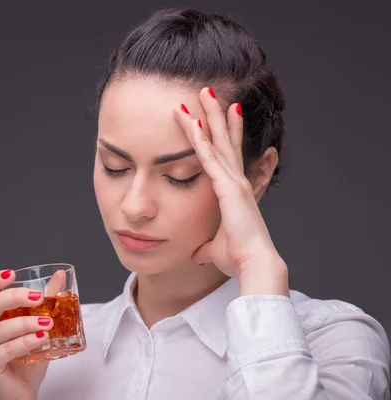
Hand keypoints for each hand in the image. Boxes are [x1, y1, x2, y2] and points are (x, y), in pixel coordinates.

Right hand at [0, 269, 54, 399]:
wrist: (22, 391)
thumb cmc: (27, 358)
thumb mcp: (39, 324)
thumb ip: (47, 300)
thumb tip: (59, 276)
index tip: (13, 274)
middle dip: (16, 297)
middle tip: (39, 298)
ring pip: (1, 328)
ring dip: (27, 322)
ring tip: (48, 323)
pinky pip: (5, 349)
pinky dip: (25, 342)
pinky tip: (41, 338)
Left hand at [174, 87, 287, 295]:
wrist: (254, 263)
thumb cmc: (238, 257)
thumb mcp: (215, 249)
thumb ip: (206, 248)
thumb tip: (197, 255)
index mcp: (234, 191)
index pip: (226, 156)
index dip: (222, 135)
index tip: (219, 115)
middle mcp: (236, 180)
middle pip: (224, 140)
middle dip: (217, 114)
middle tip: (210, 92)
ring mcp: (232, 181)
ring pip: (217, 141)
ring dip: (209, 116)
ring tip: (203, 92)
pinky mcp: (226, 187)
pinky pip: (208, 158)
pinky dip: (199, 139)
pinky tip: (192, 121)